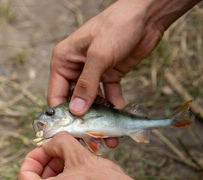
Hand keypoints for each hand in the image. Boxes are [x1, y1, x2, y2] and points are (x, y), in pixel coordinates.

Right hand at [47, 0, 200, 147]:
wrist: (146, 16)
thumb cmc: (117, 27)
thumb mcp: (99, 56)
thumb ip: (86, 84)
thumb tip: (77, 111)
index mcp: (63, 61)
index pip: (56, 95)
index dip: (62, 116)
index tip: (71, 135)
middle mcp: (75, 68)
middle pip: (74, 102)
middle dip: (84, 121)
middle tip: (94, 140)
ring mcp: (93, 72)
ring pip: (92, 102)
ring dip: (100, 119)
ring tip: (110, 137)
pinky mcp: (110, 74)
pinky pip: (108, 95)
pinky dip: (113, 107)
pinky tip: (120, 117)